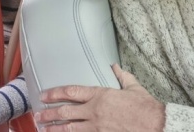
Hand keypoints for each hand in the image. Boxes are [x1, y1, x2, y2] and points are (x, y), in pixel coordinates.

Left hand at [35, 64, 164, 131]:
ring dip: (55, 128)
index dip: (55, 93)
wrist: (156, 125)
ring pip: (70, 127)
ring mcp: (96, 126)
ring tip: (44, 128)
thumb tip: (115, 66)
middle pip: (65, 111)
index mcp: (100, 95)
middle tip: (38, 115)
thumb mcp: (134, 87)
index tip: (44, 95)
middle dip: (49, 113)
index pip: (71, 92)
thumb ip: (122, 76)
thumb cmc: (146, 107)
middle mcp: (94, 110)